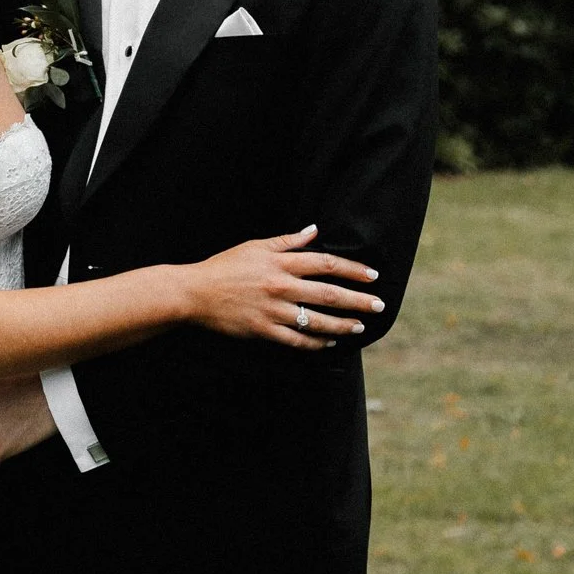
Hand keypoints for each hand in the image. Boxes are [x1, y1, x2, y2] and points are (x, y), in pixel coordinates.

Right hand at [183, 225, 383, 348]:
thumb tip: (314, 231)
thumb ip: (287, 241)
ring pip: (318, 321)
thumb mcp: (255, 246)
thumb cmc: (225, 266)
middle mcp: (281, 286)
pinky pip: (298, 341)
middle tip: (378, 305)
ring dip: (343, 324)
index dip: (353, 269)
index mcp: (280, 263)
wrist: (195, 292)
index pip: (326, 264)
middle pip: (329, 294)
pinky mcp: (265, 331)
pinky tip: (331, 342)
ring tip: (360, 326)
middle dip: (358, 300)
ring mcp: (274, 311)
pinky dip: (317, 343)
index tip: (372, 275)